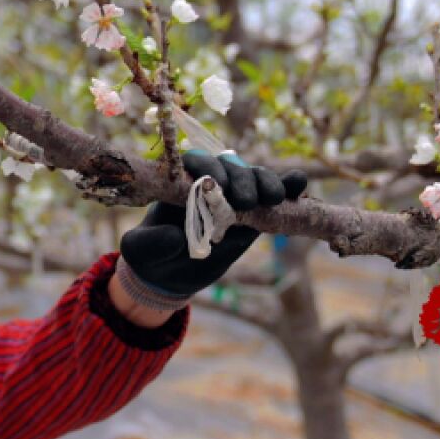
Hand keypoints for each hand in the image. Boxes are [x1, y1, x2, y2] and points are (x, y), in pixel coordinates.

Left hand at [118, 151, 307, 302]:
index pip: (194, 163)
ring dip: (265, 183)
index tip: (214, 184)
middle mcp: (209, 184)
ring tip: (270, 199)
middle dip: (239, 179)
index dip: (206, 167)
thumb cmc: (150, 255)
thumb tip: (176, 235)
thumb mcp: (140, 250)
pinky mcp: (254, 215)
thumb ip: (152, 242)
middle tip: (243, 201)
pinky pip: (271, 196)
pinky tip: (299, 185)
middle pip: (229, 167)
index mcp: (179, 183)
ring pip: (254, 178)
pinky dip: (287, 187)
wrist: (170, 275)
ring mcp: (234, 197)